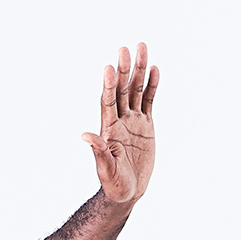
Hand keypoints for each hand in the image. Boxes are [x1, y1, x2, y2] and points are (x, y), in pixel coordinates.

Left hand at [82, 43, 157, 205]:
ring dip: (139, 71)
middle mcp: (119, 120)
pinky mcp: (145, 126)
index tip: (109, 67)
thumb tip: (85, 136)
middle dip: (125, 70)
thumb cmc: (114, 184)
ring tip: (142, 48)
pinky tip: (155, 70)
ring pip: (137, 91)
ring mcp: (133, 121)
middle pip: (123, 90)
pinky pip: (149, 102)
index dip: (110, 85)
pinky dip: (152, 86)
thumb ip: (99, 152)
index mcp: (108, 129)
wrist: (128, 191)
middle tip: (126, 48)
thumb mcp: (106, 170)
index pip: (109, 102)